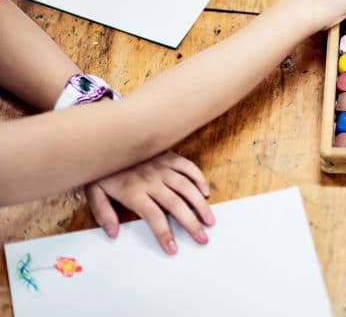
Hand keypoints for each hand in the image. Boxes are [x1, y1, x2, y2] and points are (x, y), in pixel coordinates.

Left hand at [85, 151, 214, 254]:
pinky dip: (199, 179)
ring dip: (200, 205)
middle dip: (191, 223)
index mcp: (134, 191)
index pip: (154, 217)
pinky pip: (188, 167)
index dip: (164, 234)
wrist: (105, 138)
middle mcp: (152, 180)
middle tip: (202, 238)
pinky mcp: (168, 156)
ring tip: (210, 220)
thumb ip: (103, 213)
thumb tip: (113, 233)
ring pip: (187, 187)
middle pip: (176, 204)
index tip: (173, 248)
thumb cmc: (102, 167)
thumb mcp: (93, 191)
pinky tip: (205, 192)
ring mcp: (162, 167)